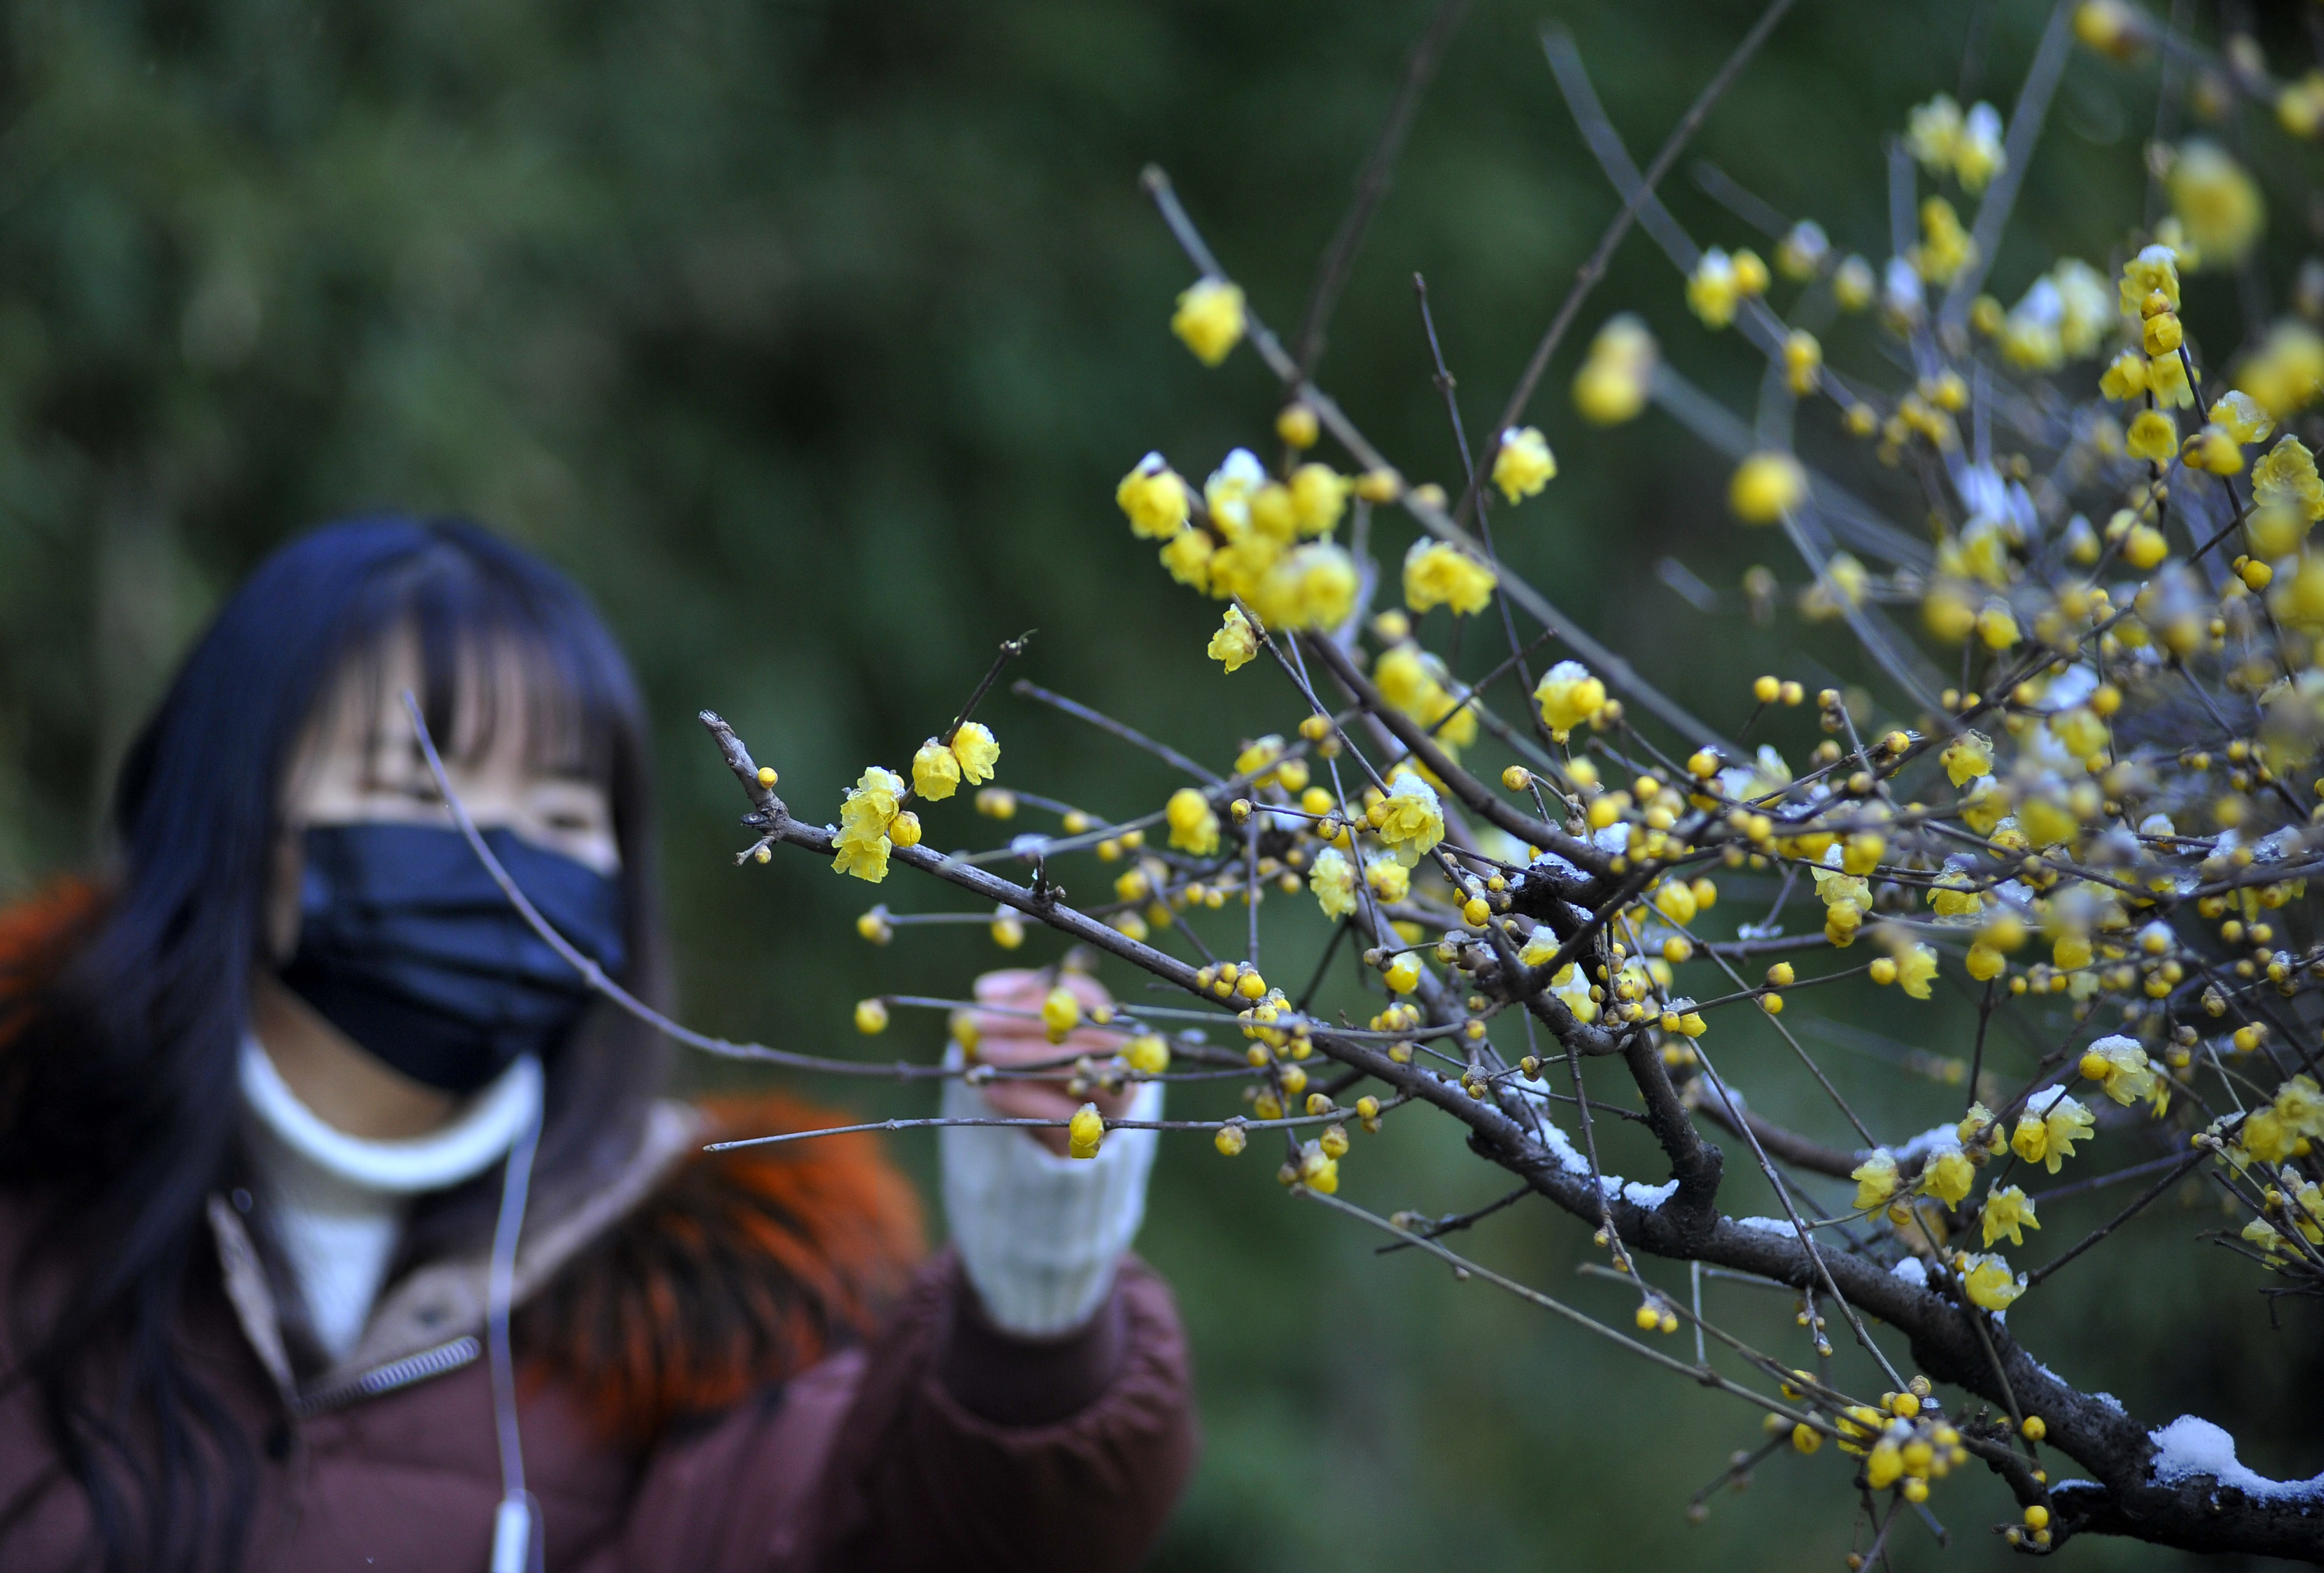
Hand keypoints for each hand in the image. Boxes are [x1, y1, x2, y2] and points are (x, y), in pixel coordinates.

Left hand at [968, 968, 1131, 1155]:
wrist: (1066, 1118)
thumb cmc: (1044, 1057)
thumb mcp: (1032, 1028)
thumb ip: (1015, 1007)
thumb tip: (986, 992)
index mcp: (1112, 1023)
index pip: (1079, 997)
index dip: (1031, 992)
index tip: (985, 993)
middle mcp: (1120, 1057)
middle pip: (1077, 1033)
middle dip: (1021, 1026)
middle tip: (979, 1023)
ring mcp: (1111, 1097)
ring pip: (1068, 1074)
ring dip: (1020, 1060)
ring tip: (982, 1051)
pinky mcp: (1092, 1131)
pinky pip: (1056, 1114)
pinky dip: (1020, 1099)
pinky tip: (991, 1089)